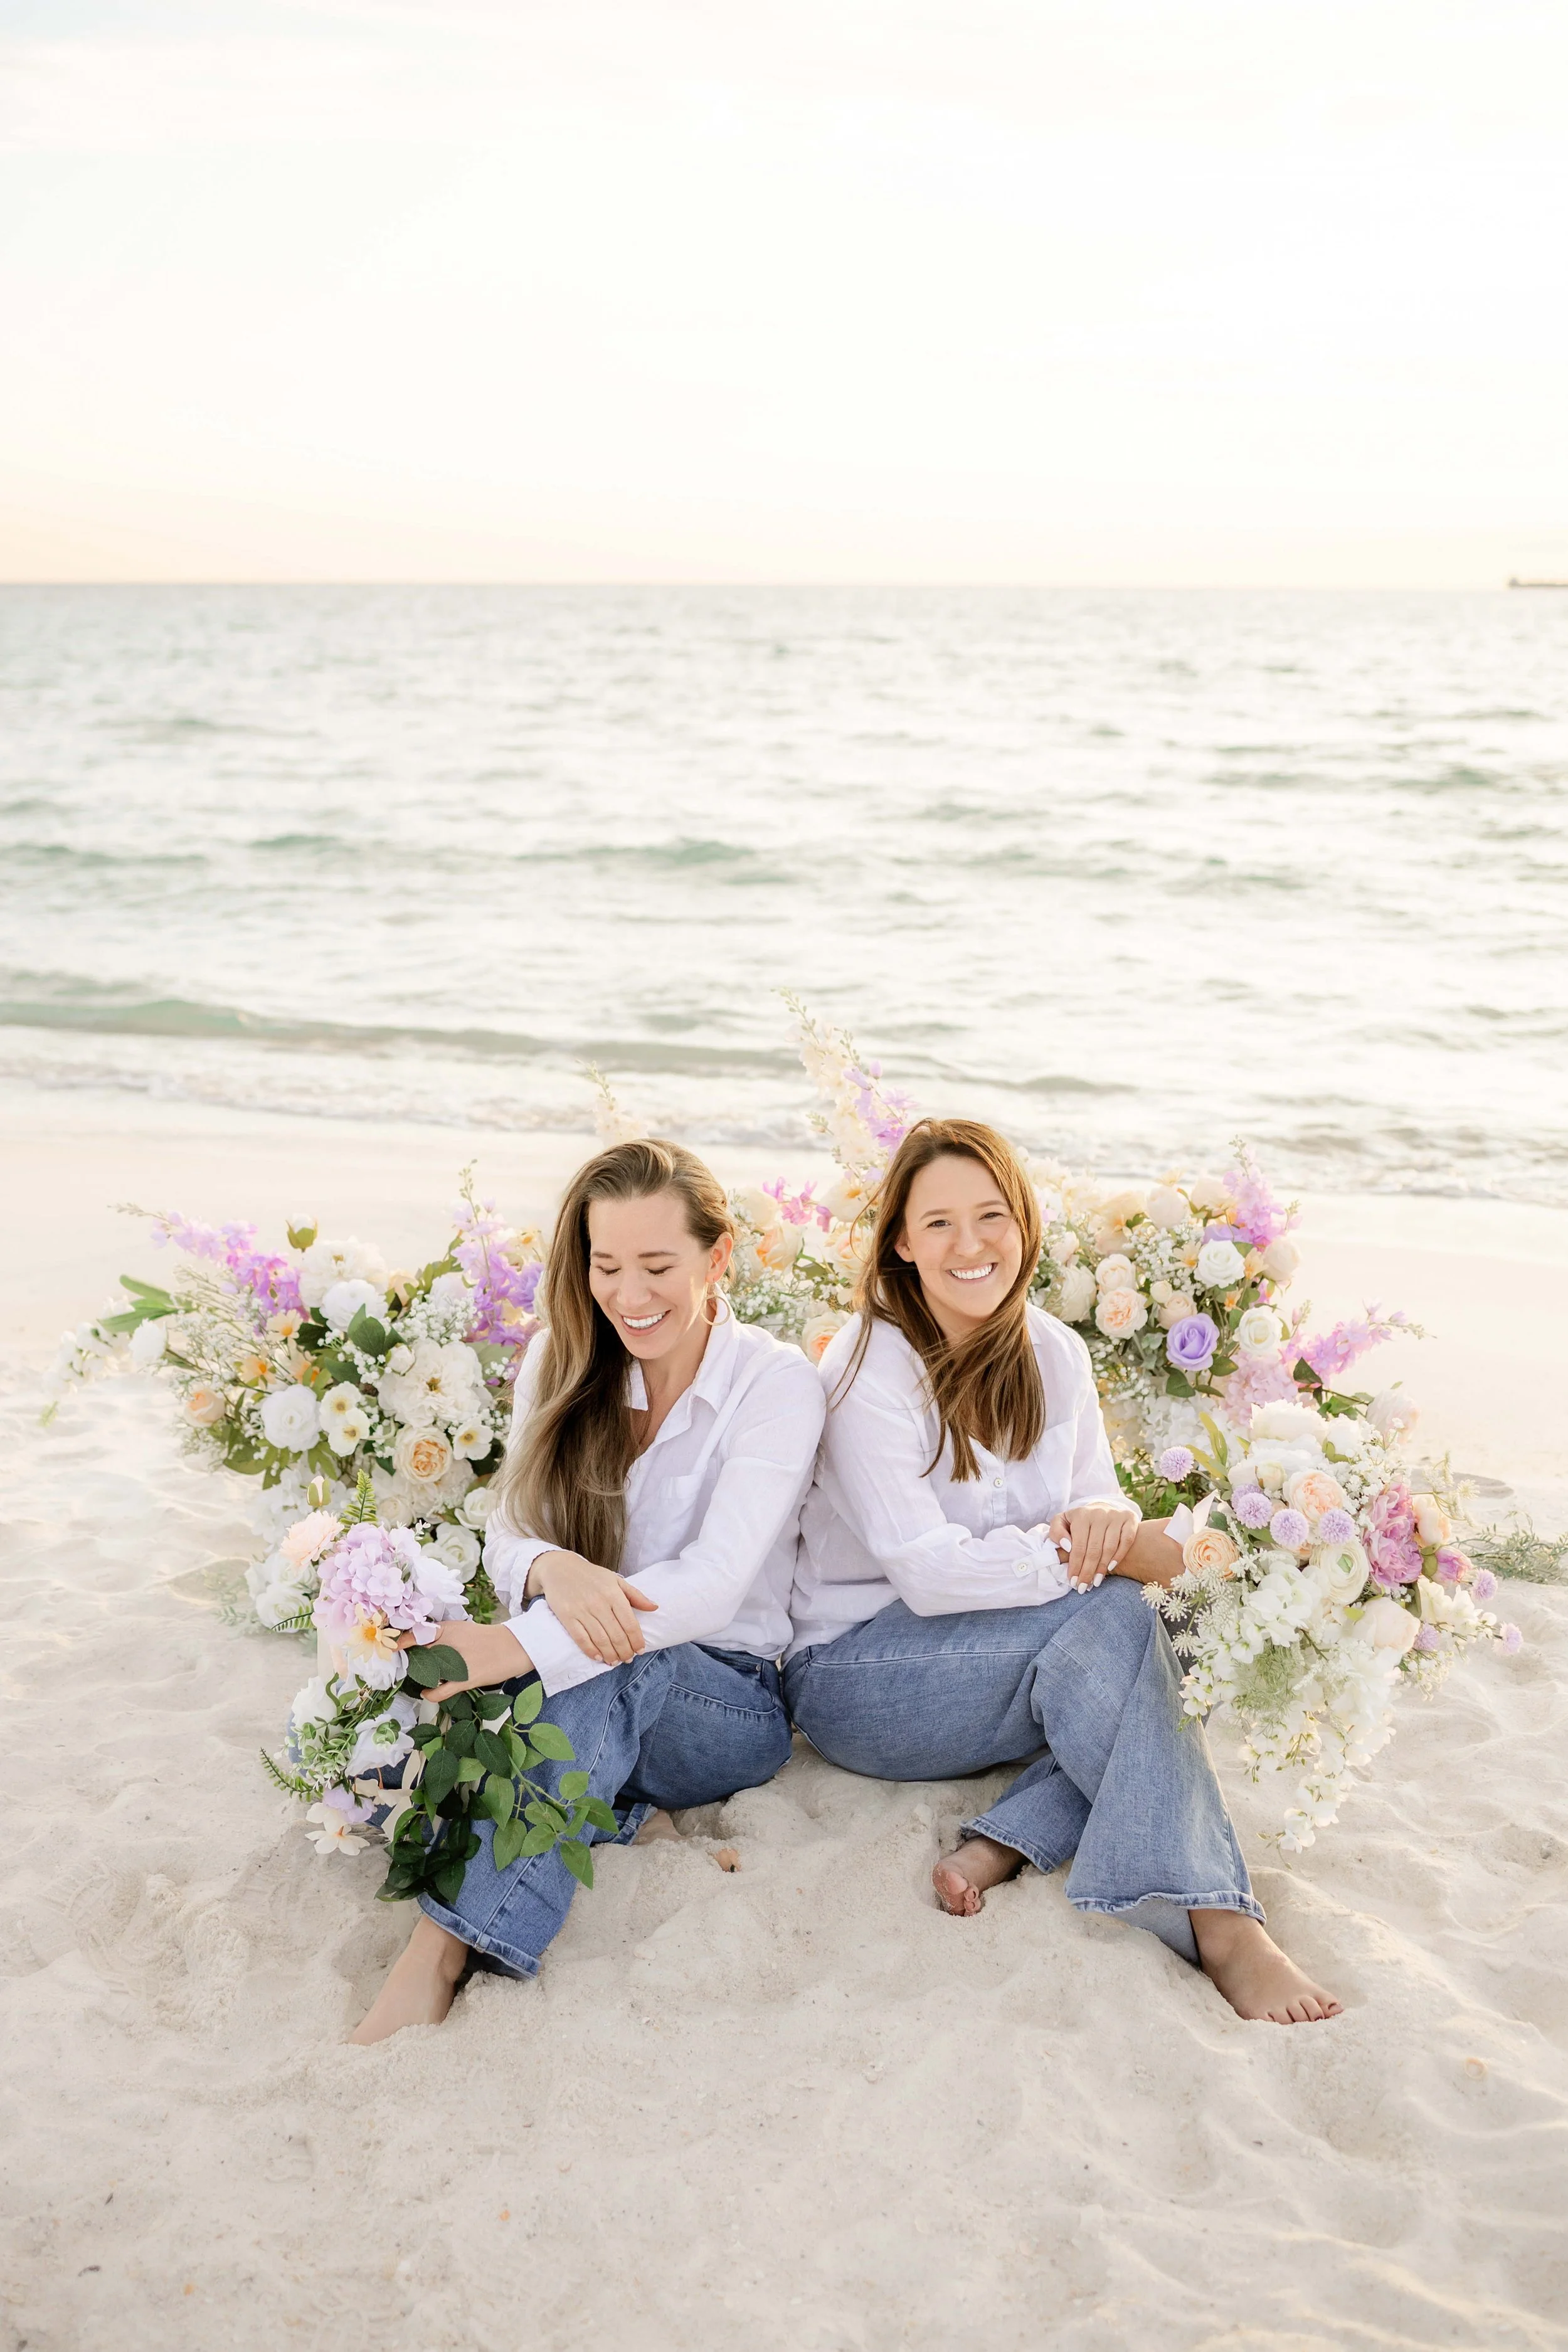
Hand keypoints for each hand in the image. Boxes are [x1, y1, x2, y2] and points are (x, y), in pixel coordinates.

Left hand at [397, 1619, 530, 1701]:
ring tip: (421, 1677)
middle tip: (409, 1665)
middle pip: (417, 1655)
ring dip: (420, 1677)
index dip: (400, 1643)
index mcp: (446, 1629)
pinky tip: (426, 1692)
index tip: (393, 1648)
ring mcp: (455, 1664)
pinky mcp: (465, 1680)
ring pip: (425, 1673)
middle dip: (409, 1662)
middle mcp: (448, 1644)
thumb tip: (420, 1643)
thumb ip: (441, 1635)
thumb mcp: (461, 1629)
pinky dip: (430, 1694)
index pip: (414, 1635)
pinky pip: (440, 1692)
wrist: (513, 1647)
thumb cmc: (487, 1639)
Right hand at [532, 1550, 656, 1664]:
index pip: (630, 1623)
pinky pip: (581, 1639)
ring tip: (615, 1661)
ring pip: (601, 1640)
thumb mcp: (615, 1580)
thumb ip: (635, 1595)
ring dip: (610, 1655)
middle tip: (628, 1659)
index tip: (640, 1650)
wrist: (560, 1568)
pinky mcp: (567, 1617)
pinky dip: (591, 1651)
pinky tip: (598, 1657)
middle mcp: (599, 1603)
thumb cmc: (591, 1575)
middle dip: (625, 1651)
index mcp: (613, 1594)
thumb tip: (655, 1607)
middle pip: (616, 1635)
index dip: (637, 1640)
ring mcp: (582, 1611)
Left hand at [1048, 1505, 1140, 1591]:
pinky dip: (1119, 1556)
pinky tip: (1111, 1568)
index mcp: (1081, 1515)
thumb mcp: (1062, 1522)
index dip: (1075, 1565)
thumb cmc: (1079, 1522)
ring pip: (1109, 1547)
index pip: (1078, 1546)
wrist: (1102, 1510)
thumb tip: (1066, 1546)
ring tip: (1095, 1582)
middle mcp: (1099, 1513)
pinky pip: (1126, 1541)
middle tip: (1083, 1588)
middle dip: (1087, 1572)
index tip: (1072, 1581)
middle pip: (1094, 1549)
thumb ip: (1056, 1532)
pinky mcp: (1129, 1518)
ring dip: (1102, 1568)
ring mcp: (1115, 1516)